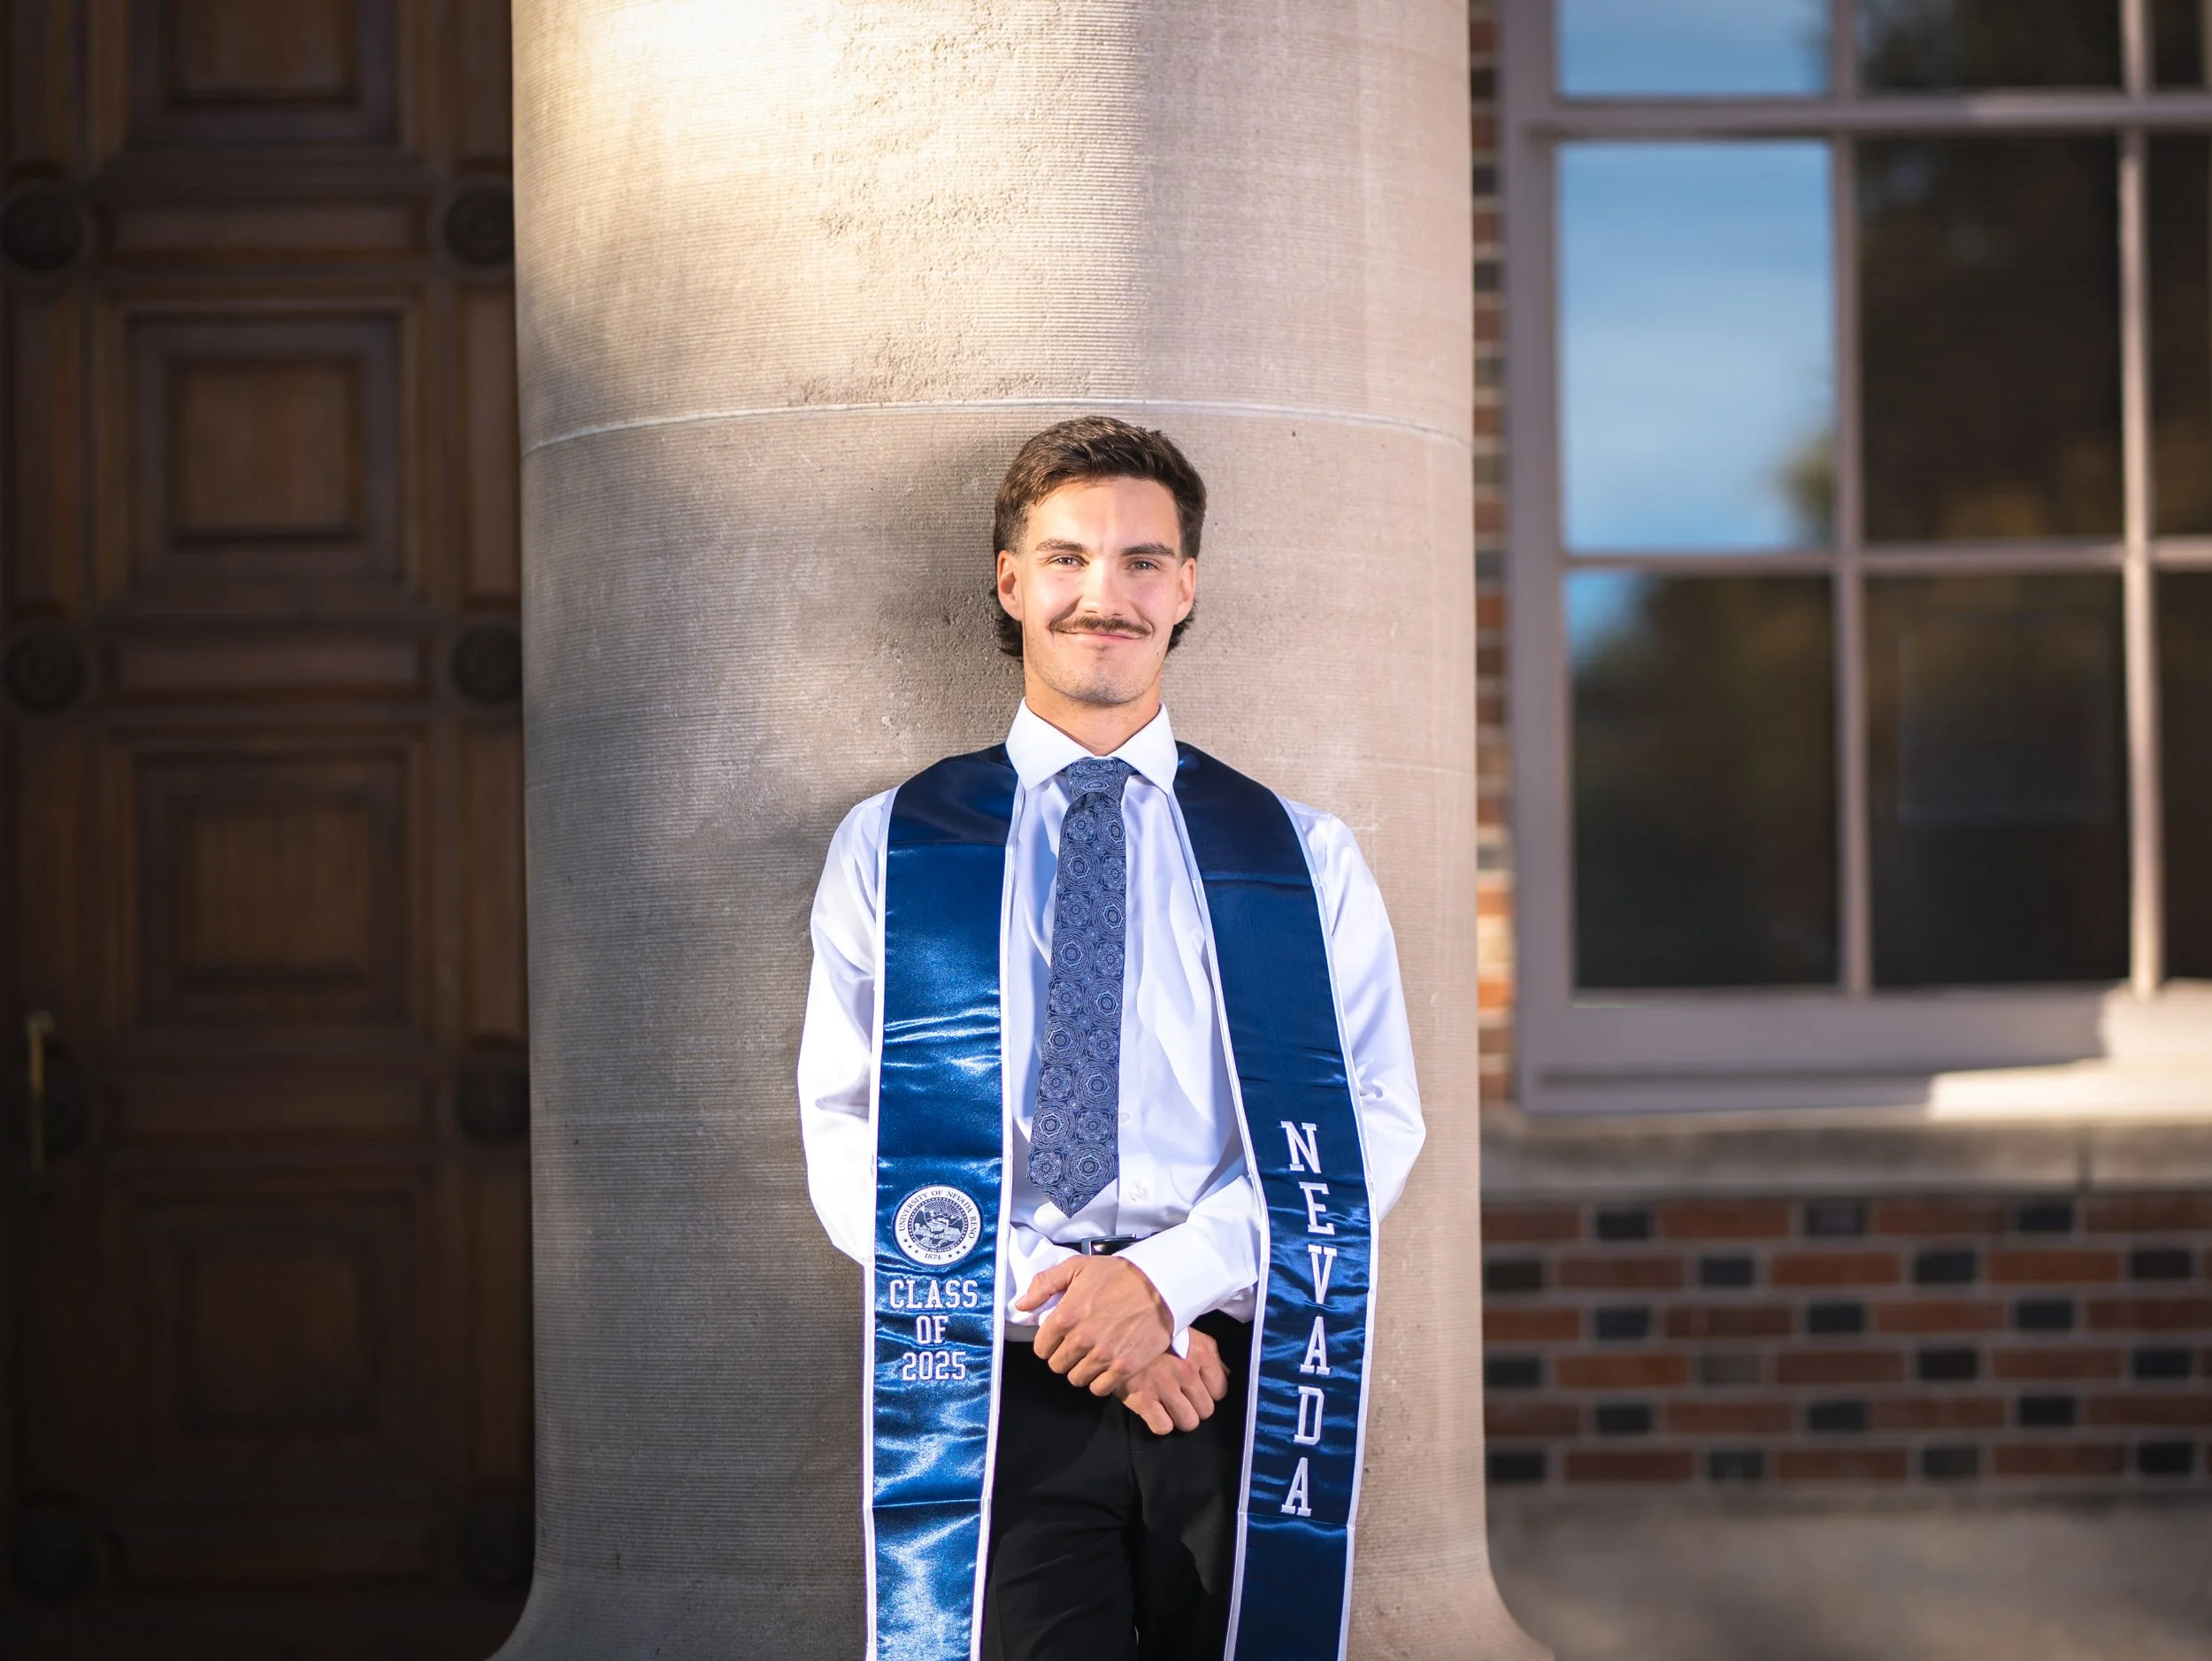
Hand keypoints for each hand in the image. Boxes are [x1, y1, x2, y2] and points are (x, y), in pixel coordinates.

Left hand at [1015, 1254, 1172, 1394]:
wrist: (1160, 1284)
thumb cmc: (1117, 1274)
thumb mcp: (1076, 1267)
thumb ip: (1044, 1285)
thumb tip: (1021, 1306)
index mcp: (1065, 1317)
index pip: (1041, 1348)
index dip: (1048, 1343)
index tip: (1059, 1337)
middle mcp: (1081, 1340)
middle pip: (1057, 1366)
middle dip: (1064, 1356)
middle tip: (1077, 1345)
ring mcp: (1102, 1356)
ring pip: (1076, 1379)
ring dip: (1081, 1369)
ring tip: (1092, 1354)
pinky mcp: (1123, 1368)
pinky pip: (1099, 1389)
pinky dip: (1100, 1381)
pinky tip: (1106, 1366)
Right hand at [1116, 1326, 1232, 1435]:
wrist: (1116, 1331)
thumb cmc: (1158, 1335)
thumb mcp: (1190, 1335)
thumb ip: (1211, 1356)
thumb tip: (1226, 1376)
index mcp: (1201, 1352)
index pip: (1221, 1391)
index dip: (1209, 1392)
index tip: (1197, 1388)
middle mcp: (1186, 1370)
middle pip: (1206, 1411)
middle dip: (1195, 1406)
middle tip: (1181, 1397)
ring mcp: (1164, 1385)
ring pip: (1188, 1423)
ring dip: (1179, 1417)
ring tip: (1169, 1405)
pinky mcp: (1142, 1398)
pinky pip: (1163, 1427)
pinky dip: (1160, 1422)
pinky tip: (1154, 1410)